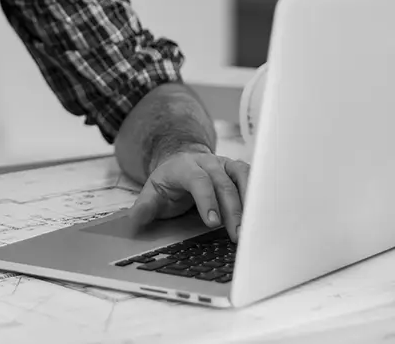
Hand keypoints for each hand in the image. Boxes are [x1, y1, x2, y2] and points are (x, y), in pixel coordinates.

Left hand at [128, 146, 249, 241]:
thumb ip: (144, 207)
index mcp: (185, 167)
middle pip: (224, 183)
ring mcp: (225, 165)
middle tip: (237, 235)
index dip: (207, 201)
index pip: (199, 181)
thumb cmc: (169, 182)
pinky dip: (259, 196)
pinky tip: (263, 216)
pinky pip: (253, 179)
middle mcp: (208, 162)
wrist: (181, 160)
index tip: (212, 223)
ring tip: (254, 229)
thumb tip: (133, 222)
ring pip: (243, 178)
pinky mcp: (238, 171)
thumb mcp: (152, 192)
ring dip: (250, 204)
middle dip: (232, 210)